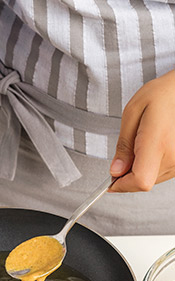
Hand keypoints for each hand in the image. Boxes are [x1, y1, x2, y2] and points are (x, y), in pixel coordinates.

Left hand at [110, 70, 174, 191]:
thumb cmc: (163, 95)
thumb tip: (115, 171)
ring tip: (144, 143)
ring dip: (141, 169)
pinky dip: (152, 166)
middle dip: (128, 174)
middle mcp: (174, 156)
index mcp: (158, 143)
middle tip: (127, 152)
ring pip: (152, 180)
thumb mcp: (133, 112)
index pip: (140, 181)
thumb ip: (123, 145)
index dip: (122, 185)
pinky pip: (162, 173)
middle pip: (143, 182)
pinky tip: (154, 146)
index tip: (111, 181)